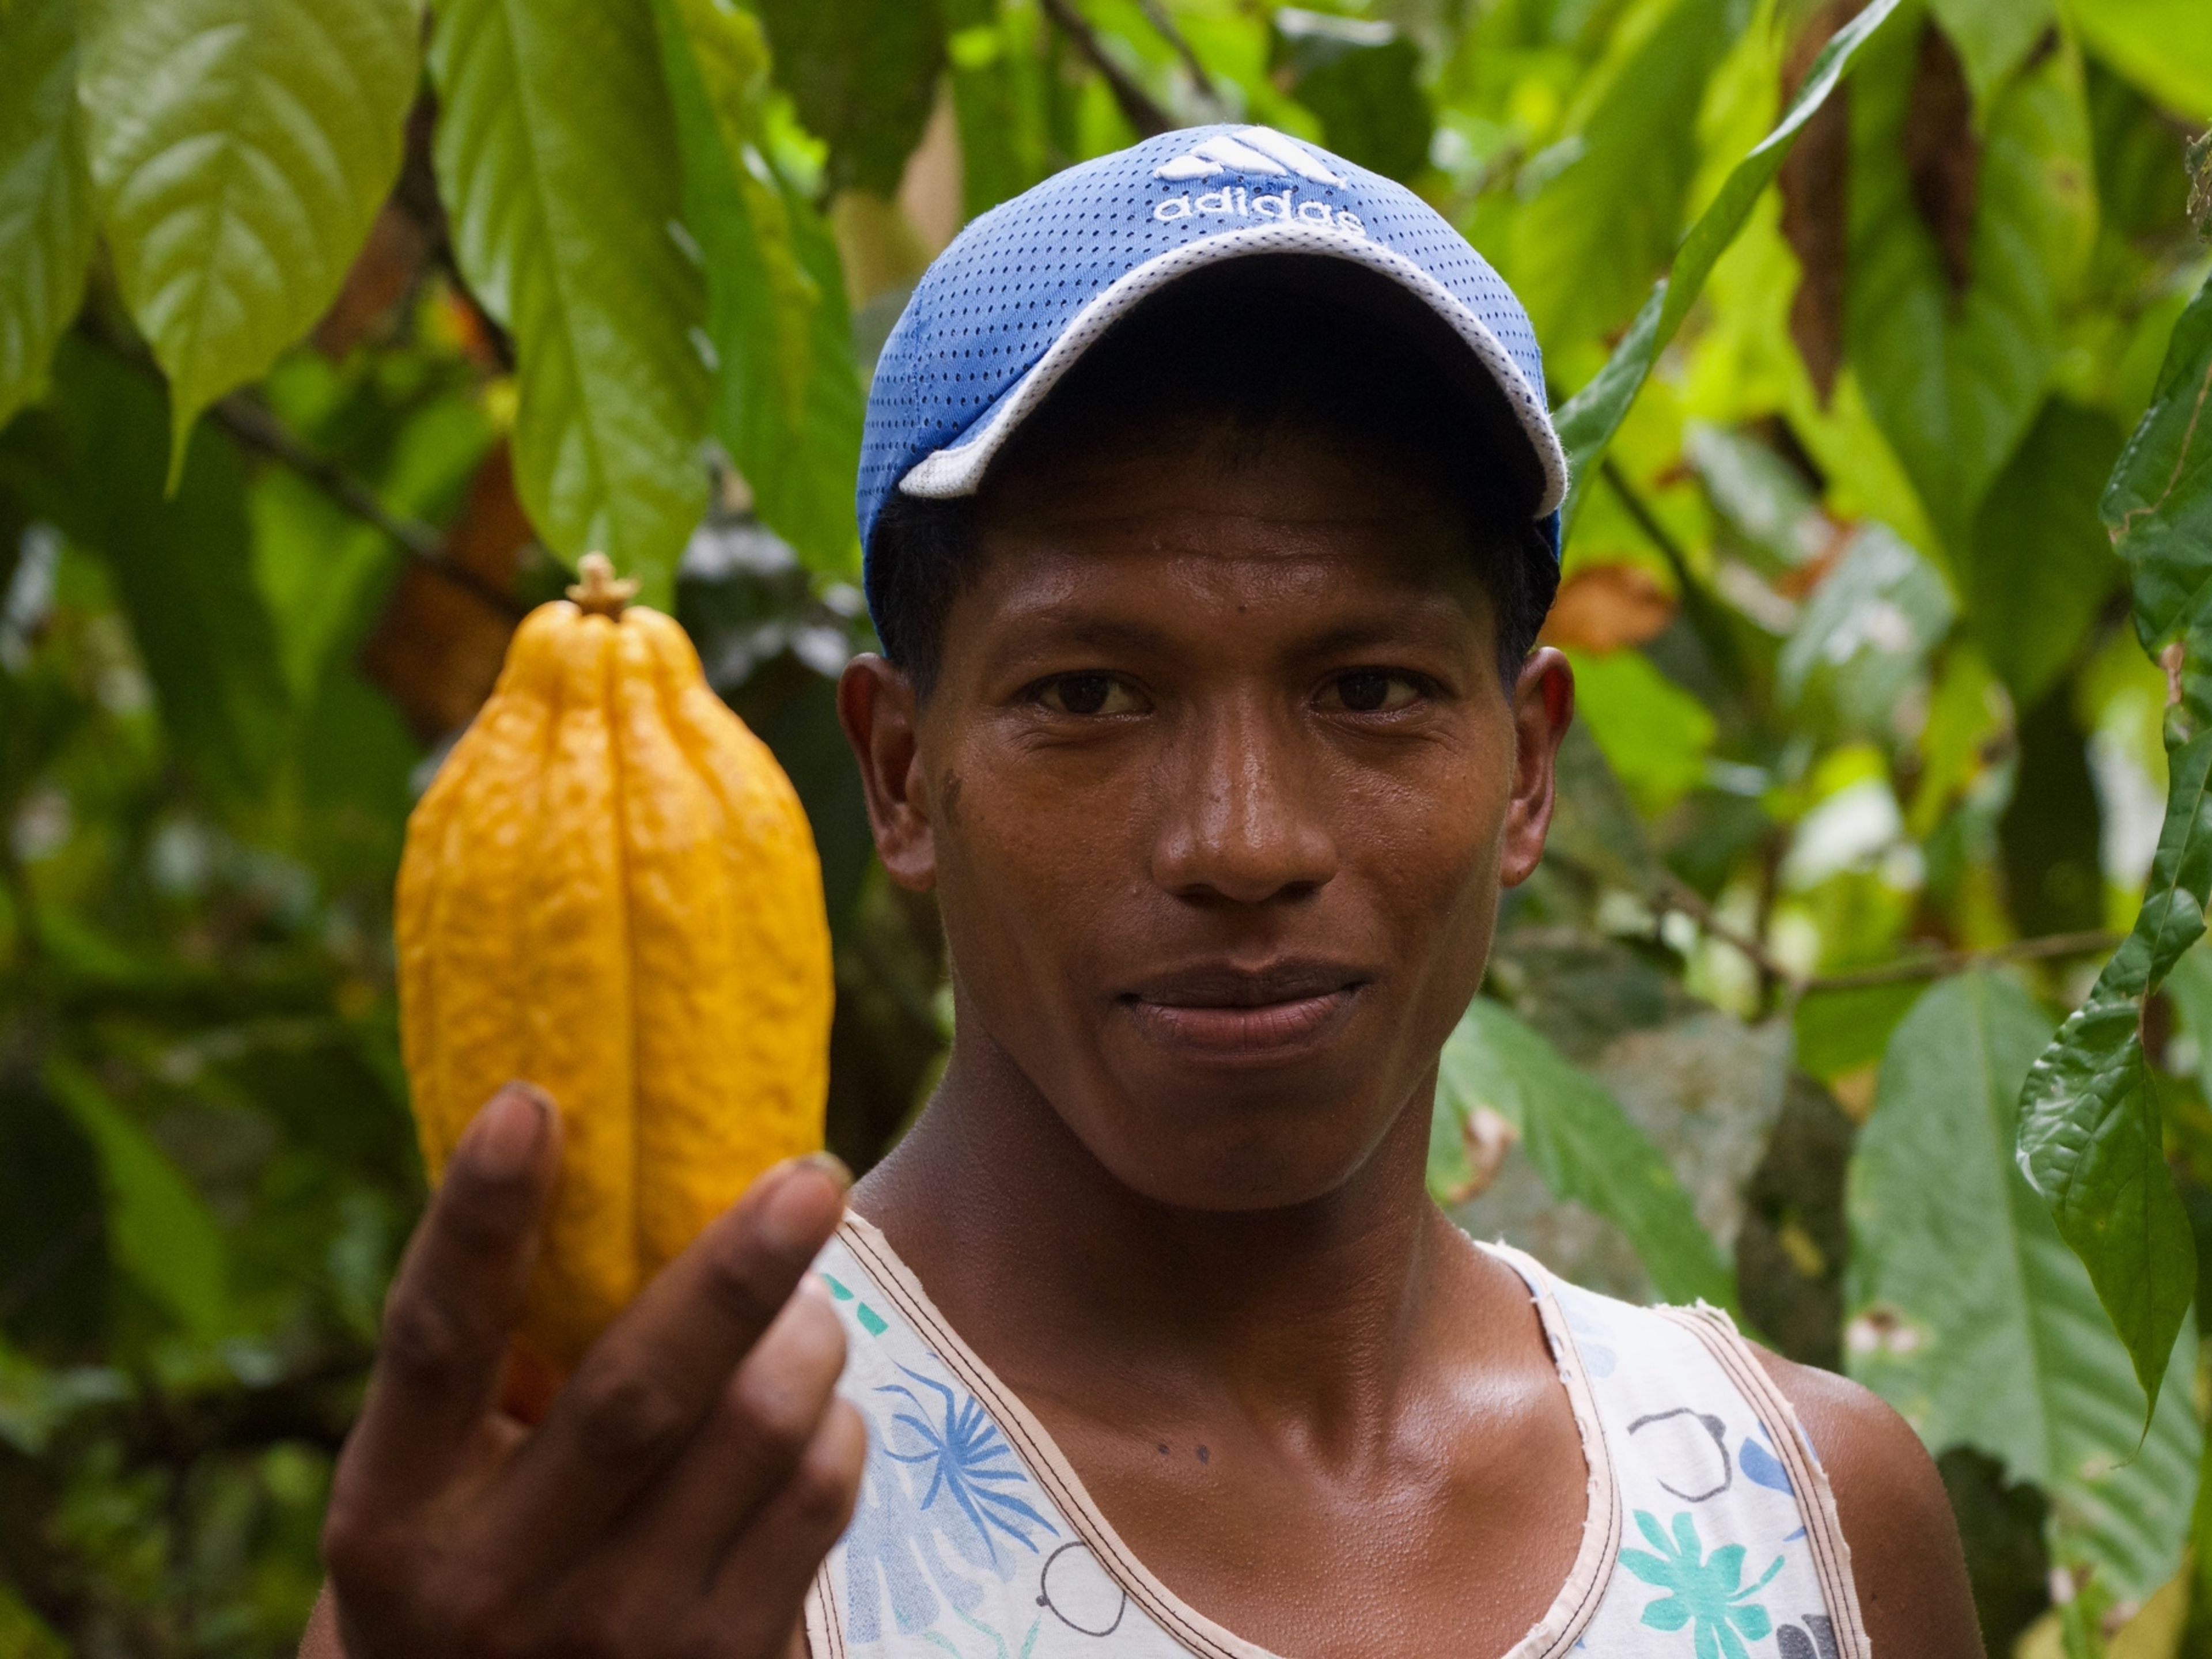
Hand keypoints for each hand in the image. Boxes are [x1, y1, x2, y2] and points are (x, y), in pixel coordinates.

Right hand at [320, 1084, 861, 1658]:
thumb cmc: (470, 1581)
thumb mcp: (433, 1497)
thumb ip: (493, 1376)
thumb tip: (593, 1174)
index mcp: (393, 1513)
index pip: (435, 1342)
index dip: (478, 1218)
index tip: (530, 1100)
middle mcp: (496, 1582)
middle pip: (640, 1389)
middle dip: (738, 1269)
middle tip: (812, 1175)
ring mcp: (620, 1636)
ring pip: (761, 1432)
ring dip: (807, 1340)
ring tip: (805, 1312)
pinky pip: (818, 1495)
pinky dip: (835, 1424)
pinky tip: (814, 1415)